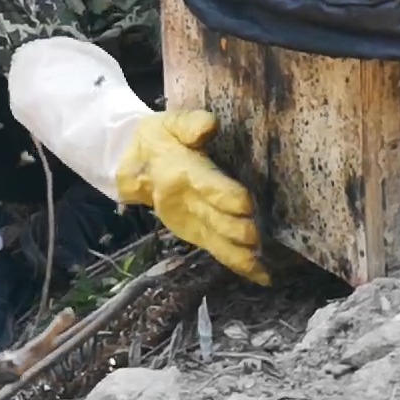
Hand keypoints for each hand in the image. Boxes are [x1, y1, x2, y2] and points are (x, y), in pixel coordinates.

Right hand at [114, 109, 270, 284]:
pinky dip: (239, 264)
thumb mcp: (169, 122)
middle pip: (215, 219)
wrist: (136, 165)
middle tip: (257, 237)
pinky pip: (220, 250)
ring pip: (218, 242)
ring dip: (240, 255)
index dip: (223, 195)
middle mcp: (186, 203)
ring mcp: (193, 223)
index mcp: (181, 172)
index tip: (245, 204)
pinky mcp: (199, 234)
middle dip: (236, 230)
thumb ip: (189, 123)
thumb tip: (209, 127)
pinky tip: (261, 276)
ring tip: (263, 269)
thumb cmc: (161, 139)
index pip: (205, 185)